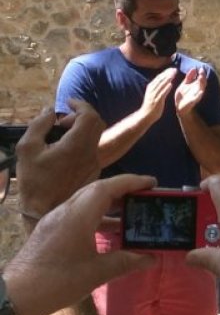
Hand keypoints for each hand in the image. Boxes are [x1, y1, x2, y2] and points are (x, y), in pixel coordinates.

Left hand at [3, 174, 157, 314]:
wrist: (17, 295)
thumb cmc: (58, 281)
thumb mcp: (98, 272)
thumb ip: (127, 261)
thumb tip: (152, 258)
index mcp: (78, 215)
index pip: (107, 187)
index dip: (131, 182)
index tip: (152, 183)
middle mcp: (65, 211)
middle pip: (97, 190)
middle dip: (122, 189)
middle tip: (145, 196)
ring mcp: (55, 220)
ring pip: (86, 201)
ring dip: (109, 203)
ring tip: (131, 213)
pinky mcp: (51, 230)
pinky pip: (78, 213)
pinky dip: (97, 215)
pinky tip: (109, 230)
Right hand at [15, 101, 104, 216]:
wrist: (45, 211)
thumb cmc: (34, 181)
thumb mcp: (27, 149)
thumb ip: (39, 125)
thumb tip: (49, 111)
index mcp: (77, 145)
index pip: (90, 116)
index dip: (80, 104)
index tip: (68, 102)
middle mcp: (91, 153)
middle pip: (97, 124)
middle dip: (81, 115)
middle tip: (62, 121)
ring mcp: (94, 163)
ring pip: (96, 137)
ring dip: (82, 129)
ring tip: (60, 135)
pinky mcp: (93, 171)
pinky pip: (92, 149)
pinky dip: (82, 141)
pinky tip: (64, 150)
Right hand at [141, 68, 177, 120]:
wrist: (146, 115)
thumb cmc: (152, 105)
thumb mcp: (153, 94)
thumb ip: (158, 88)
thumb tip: (164, 82)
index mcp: (151, 87)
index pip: (159, 77)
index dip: (165, 72)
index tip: (172, 68)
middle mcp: (152, 89)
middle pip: (160, 79)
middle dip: (167, 73)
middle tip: (174, 69)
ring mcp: (154, 95)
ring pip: (161, 85)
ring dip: (167, 78)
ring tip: (174, 74)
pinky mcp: (157, 101)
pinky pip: (162, 93)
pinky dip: (166, 88)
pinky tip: (171, 84)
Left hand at [175, 67, 206, 116]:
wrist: (179, 107)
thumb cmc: (183, 95)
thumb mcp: (185, 84)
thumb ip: (189, 77)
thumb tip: (194, 68)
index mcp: (196, 86)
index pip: (201, 78)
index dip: (201, 73)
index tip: (200, 68)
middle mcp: (198, 90)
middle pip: (203, 83)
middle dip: (203, 77)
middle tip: (202, 71)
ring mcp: (196, 96)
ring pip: (202, 89)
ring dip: (202, 84)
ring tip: (201, 78)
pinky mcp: (193, 102)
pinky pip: (197, 98)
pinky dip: (199, 95)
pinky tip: (200, 92)